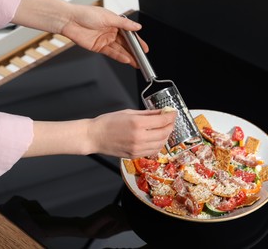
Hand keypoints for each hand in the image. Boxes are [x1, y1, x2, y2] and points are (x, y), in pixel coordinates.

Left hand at [13, 0, 147, 67]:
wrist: (69, 20)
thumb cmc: (85, 14)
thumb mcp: (108, 17)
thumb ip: (124, 24)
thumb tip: (137, 27)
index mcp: (115, 23)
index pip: (130, 34)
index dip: (138, 42)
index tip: (145, 49)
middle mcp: (111, 32)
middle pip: (126, 44)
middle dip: (134, 52)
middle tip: (142, 59)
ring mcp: (105, 40)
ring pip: (120, 50)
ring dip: (128, 57)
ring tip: (137, 63)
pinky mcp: (99, 47)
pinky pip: (111, 53)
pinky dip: (119, 57)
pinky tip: (126, 60)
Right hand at [25, 109, 176, 158]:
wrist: (94, 136)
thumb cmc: (107, 122)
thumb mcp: (129, 112)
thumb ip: (147, 113)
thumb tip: (161, 112)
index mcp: (137, 124)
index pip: (162, 121)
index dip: (171, 116)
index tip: (173, 113)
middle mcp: (139, 137)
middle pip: (164, 133)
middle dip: (170, 125)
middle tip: (170, 120)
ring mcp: (137, 148)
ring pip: (161, 143)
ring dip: (166, 135)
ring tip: (164, 129)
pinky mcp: (135, 155)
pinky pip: (153, 151)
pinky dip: (158, 144)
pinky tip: (156, 138)